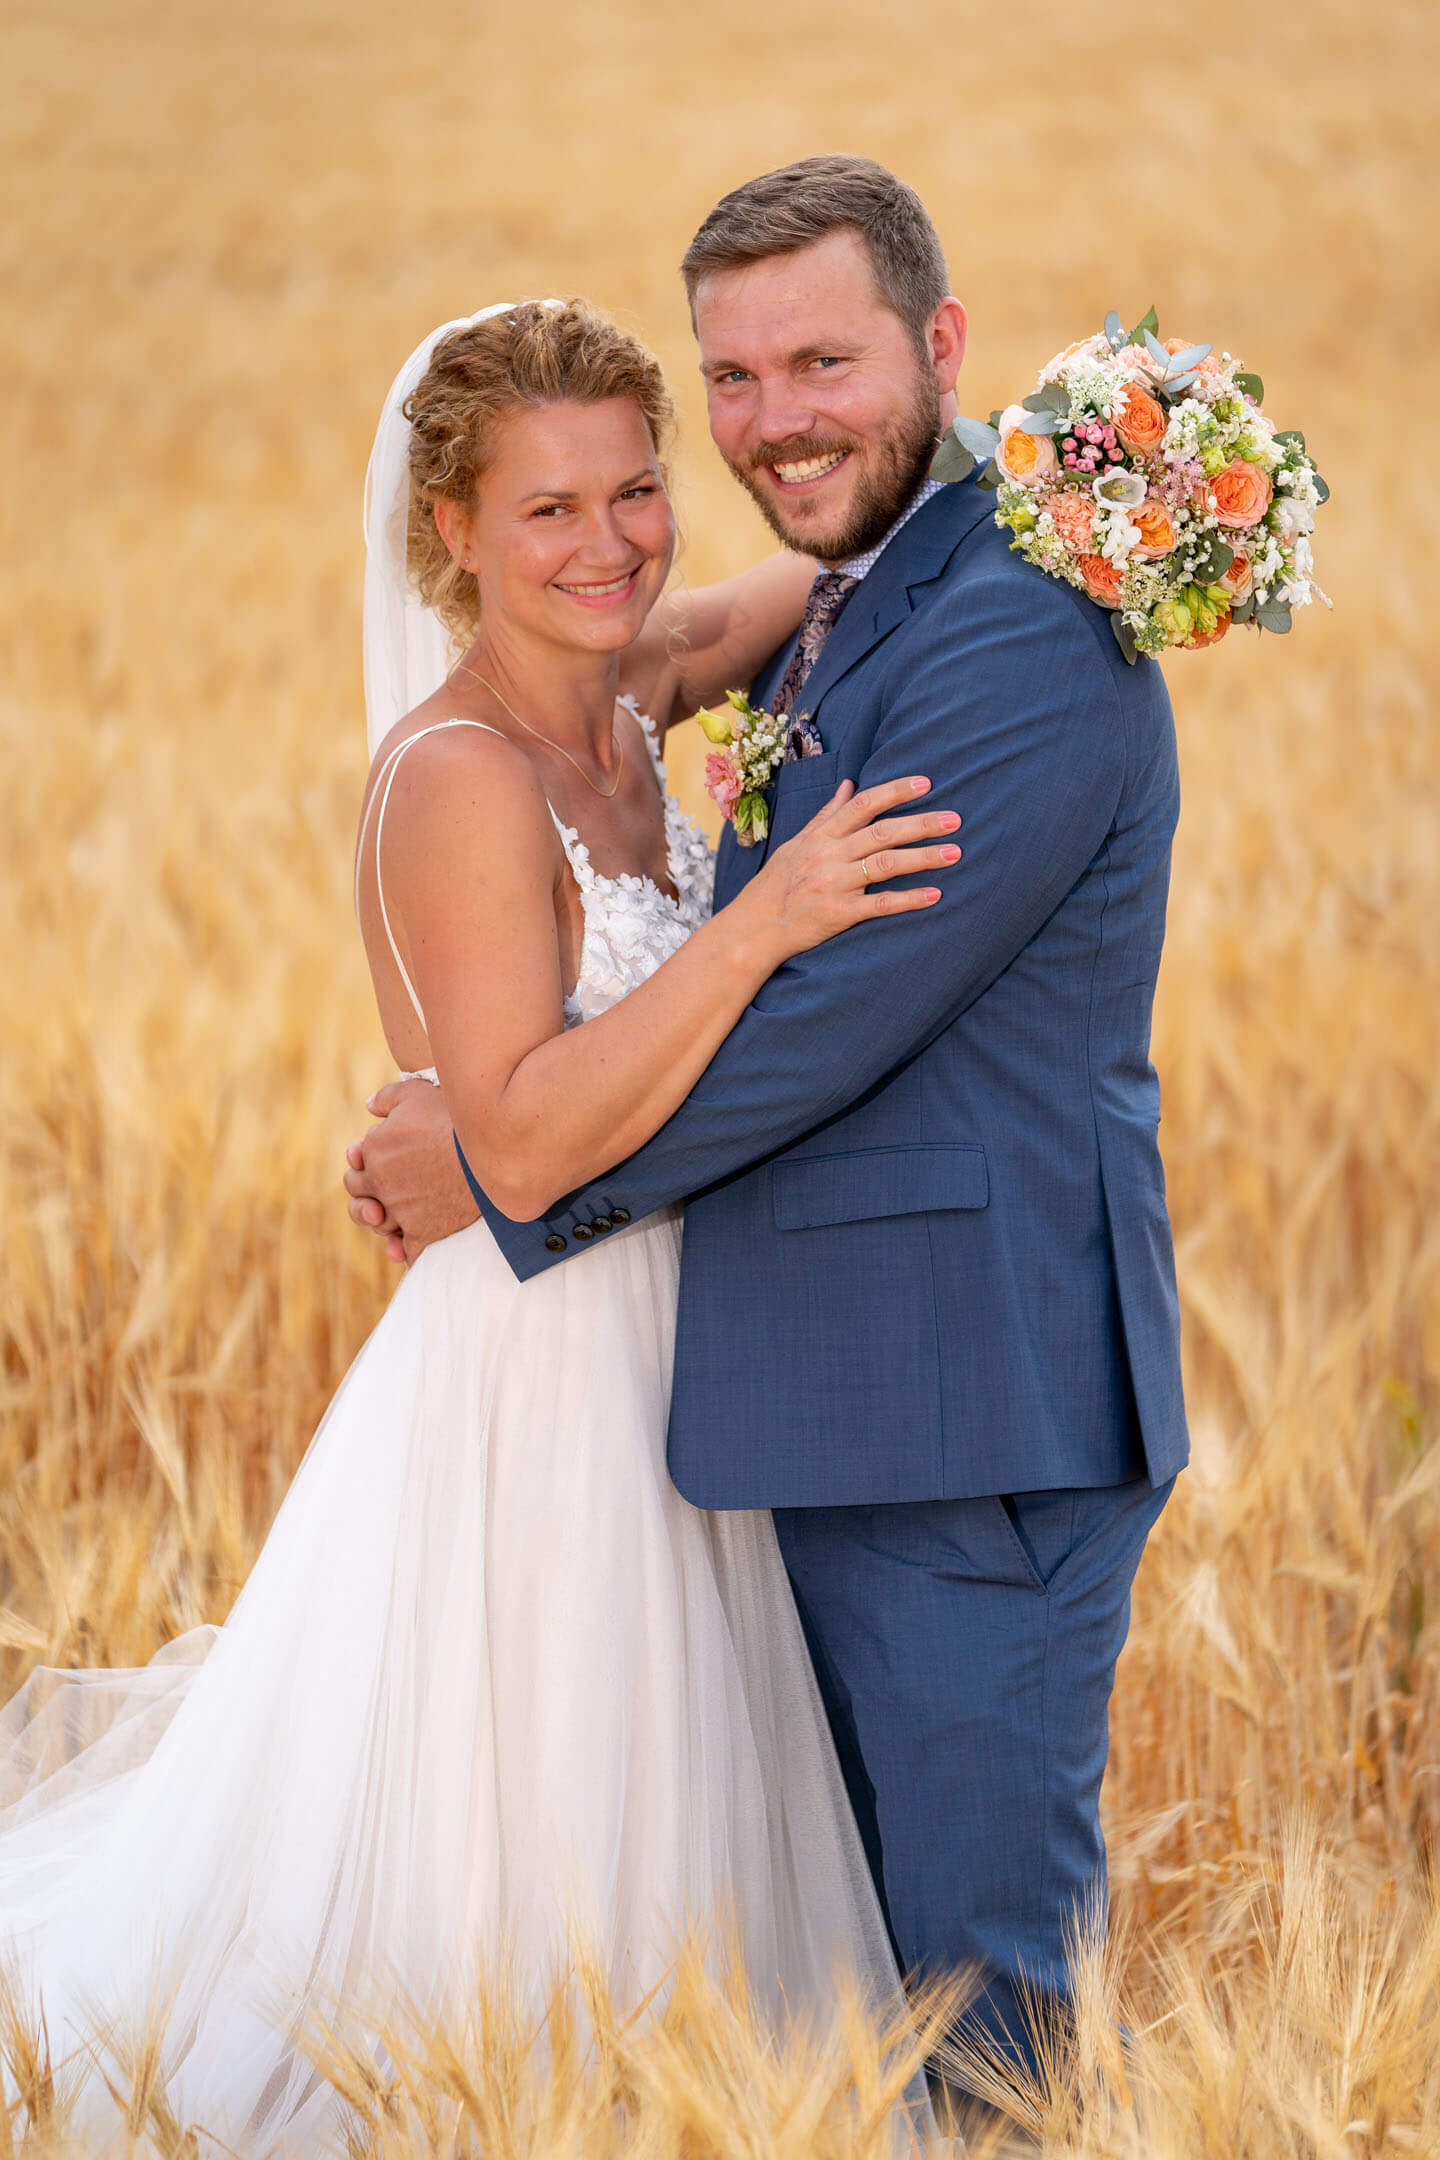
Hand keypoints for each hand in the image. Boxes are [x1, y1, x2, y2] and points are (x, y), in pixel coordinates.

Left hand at [343, 1077, 479, 1264]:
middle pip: (359, 1197)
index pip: (355, 1165)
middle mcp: (381, 1184)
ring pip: (379, 1226)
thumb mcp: (417, 1093)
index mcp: (374, 1151)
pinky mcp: (423, 1235)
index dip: (364, 1165)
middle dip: (367, 1195)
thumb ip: (387, 1098)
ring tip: (393, 1217)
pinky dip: (404, 1252)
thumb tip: (369, 1106)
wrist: (490, 1152)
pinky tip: (404, 1249)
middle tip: (383, 1191)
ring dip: (382, 1224)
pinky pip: (406, 1252)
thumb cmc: (454, 1119)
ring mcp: (401, 1212)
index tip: (382, 1164)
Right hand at [746, 775, 960, 962]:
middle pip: (882, 832)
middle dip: (922, 823)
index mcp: (820, 836)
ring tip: (955, 852)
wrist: (753, 928)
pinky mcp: (838, 914)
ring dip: (923, 857)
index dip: (895, 791)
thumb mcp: (797, 843)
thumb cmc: (775, 885)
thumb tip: (849, 784)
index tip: (926, 784)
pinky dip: (908, 900)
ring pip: (885, 864)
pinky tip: (934, 895)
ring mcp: (833, 884)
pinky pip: (879, 905)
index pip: (863, 805)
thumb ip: (827, 815)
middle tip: (956, 819)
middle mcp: (828, 855)